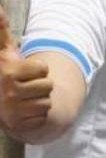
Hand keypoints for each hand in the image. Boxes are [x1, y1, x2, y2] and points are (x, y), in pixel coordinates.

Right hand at [0, 4, 53, 137]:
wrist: (0, 103)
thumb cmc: (6, 73)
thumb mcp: (4, 53)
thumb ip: (1, 32)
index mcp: (8, 73)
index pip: (43, 68)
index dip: (37, 69)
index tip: (24, 72)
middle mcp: (9, 92)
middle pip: (48, 85)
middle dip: (40, 85)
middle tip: (25, 86)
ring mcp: (14, 110)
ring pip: (47, 101)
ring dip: (40, 100)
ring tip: (25, 98)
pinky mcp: (21, 124)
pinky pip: (44, 115)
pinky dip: (38, 113)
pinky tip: (25, 110)